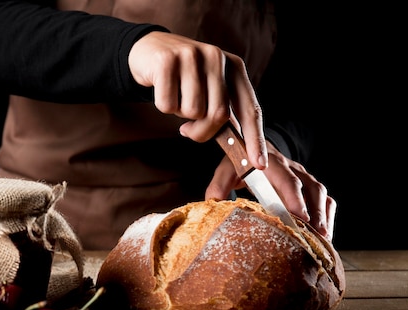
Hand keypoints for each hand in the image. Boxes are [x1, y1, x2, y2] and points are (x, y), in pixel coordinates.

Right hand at [128, 31, 267, 169]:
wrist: (149, 49)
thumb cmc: (182, 78)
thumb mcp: (209, 88)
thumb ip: (222, 111)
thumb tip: (238, 148)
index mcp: (234, 67)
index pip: (250, 108)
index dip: (255, 138)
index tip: (258, 164)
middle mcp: (217, 57)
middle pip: (219, 115)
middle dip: (202, 132)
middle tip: (187, 129)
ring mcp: (192, 56)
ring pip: (192, 111)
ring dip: (180, 114)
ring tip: (175, 96)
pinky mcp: (167, 61)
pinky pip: (168, 105)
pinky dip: (163, 106)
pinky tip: (162, 89)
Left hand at [205, 141, 335, 240]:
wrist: (253, 144)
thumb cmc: (239, 161)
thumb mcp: (226, 170)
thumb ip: (218, 187)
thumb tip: (212, 205)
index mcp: (271, 164)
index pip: (286, 180)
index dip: (294, 199)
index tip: (299, 217)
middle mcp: (291, 168)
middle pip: (310, 188)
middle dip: (314, 212)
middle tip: (315, 236)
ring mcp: (303, 175)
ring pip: (320, 193)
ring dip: (323, 216)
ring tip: (323, 239)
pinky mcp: (309, 183)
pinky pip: (326, 198)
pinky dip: (327, 215)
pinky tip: (324, 234)